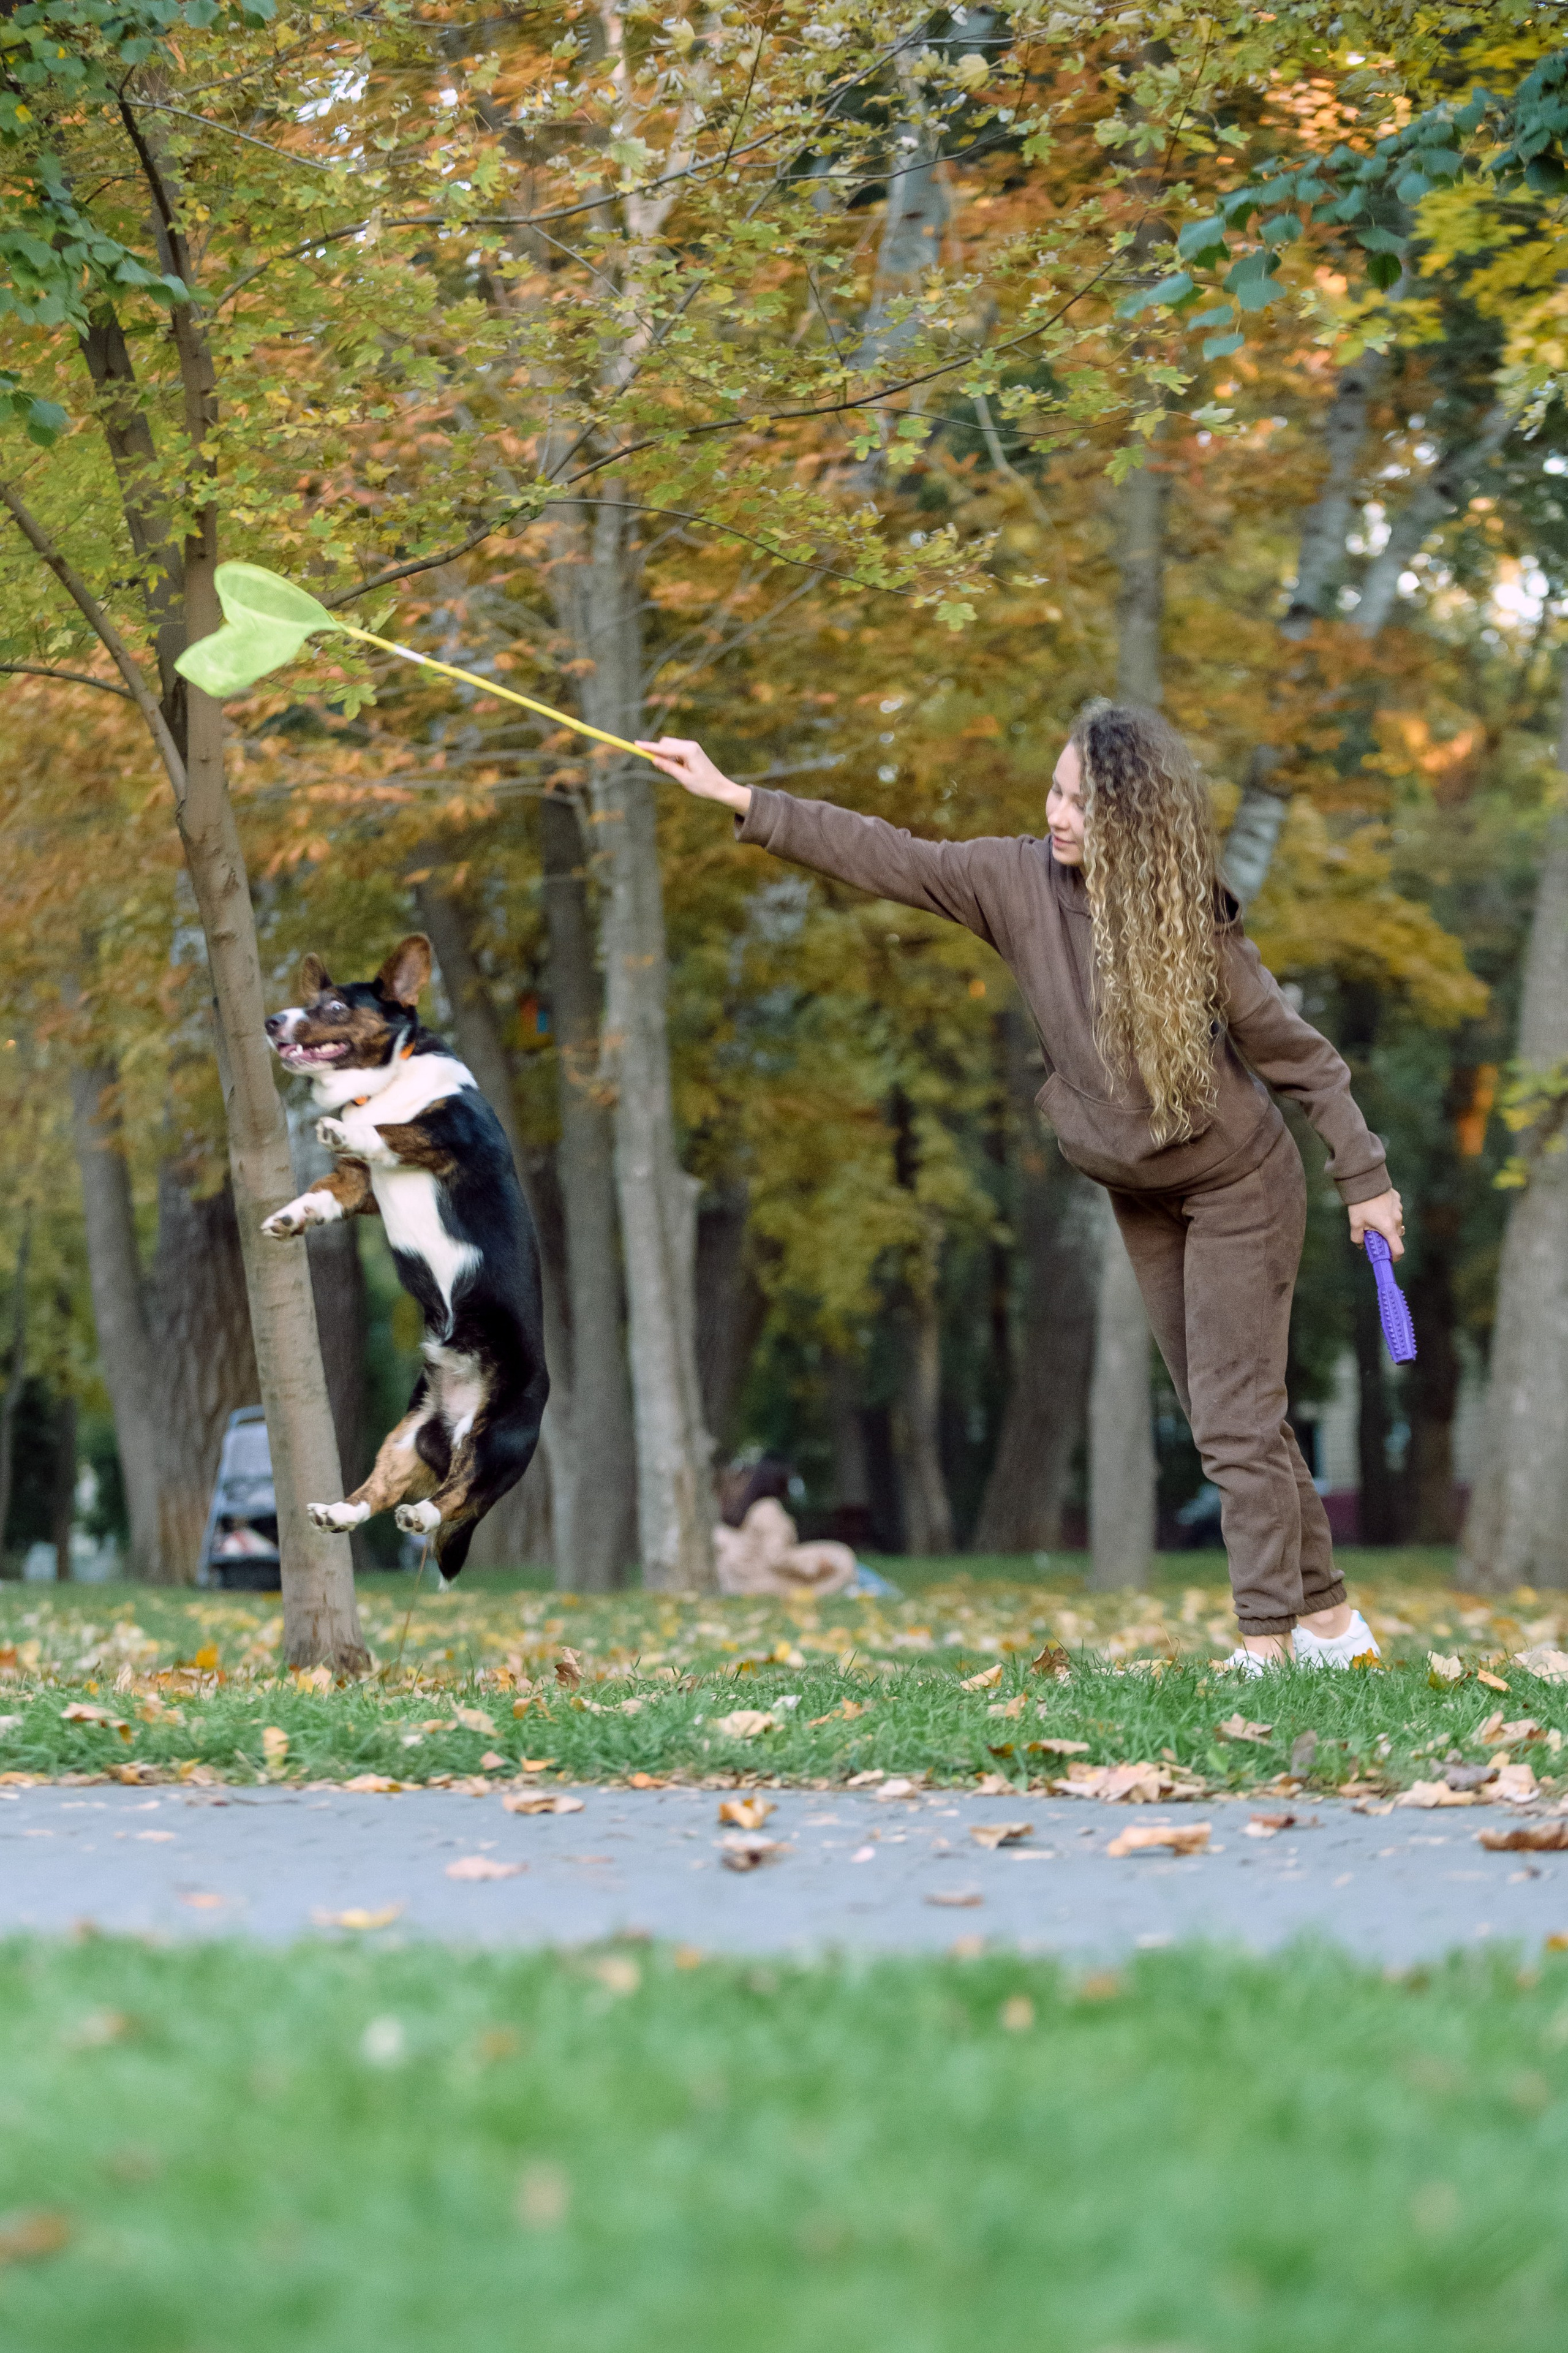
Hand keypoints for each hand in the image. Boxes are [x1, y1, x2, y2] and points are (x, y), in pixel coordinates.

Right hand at [636, 736, 751, 814]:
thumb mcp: (684, 779)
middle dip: (658, 752)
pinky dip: (672, 757)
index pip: (663, 748)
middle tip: (660, 768)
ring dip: (665, 756)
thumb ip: (668, 768)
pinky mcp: (692, 750)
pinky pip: (676, 750)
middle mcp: (690, 745)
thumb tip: (654, 759)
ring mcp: (692, 747)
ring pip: (670, 746)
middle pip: (665, 743)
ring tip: (675, 772)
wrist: (720, 787)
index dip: (649, 747)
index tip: (636, 744)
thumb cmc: (704, 786)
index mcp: (688, 751)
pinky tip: (678, 769)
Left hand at [1349, 1186, 1403, 1260]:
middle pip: (1395, 1235)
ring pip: (1395, 1222)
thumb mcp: (1355, 1223)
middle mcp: (1397, 1219)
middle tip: (1373, 1234)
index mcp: (1388, 1227)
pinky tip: (1376, 1206)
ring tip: (1372, 1217)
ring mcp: (1398, 1208)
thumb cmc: (1360, 1203)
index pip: (1398, 1249)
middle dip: (1386, 1238)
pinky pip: (1394, 1211)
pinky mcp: (1397, 1200)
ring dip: (1386, 1224)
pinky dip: (1387, 1212)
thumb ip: (1358, 1237)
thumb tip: (1361, 1244)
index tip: (1388, 1258)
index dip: (1394, 1257)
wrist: (1365, 1180)